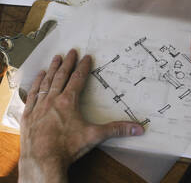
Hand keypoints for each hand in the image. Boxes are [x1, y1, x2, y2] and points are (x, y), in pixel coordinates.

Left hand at [19, 49, 143, 182]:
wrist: (42, 161)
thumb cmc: (67, 147)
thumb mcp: (95, 136)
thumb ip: (117, 130)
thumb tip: (138, 128)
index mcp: (69, 101)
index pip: (78, 79)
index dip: (83, 67)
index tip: (86, 57)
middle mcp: (53, 100)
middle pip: (61, 76)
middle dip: (67, 63)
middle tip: (71, 52)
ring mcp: (39, 106)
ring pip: (46, 82)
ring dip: (51, 69)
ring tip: (55, 59)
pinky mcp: (28, 115)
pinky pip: (33, 94)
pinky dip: (36, 84)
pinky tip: (38, 77)